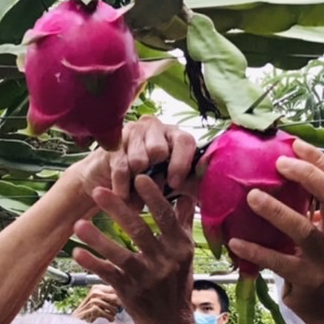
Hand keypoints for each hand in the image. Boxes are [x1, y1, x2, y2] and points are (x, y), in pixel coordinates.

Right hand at [68, 115, 199, 206]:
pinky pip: (121, 167)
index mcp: (175, 135)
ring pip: (139, 160)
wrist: (113, 184)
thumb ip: (190, 183)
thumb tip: (210, 186)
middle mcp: (155, 127)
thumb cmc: (149, 182)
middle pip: (159, 150)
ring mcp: (132, 131)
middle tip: (150, 187)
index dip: (180, 163)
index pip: (184, 141)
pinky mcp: (112, 143)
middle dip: (154, 174)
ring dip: (137, 183)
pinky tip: (123, 196)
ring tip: (136, 193)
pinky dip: (122, 187)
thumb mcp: (172, 184)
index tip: (174, 184)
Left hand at [72, 173, 194, 323]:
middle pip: (139, 231)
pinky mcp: (129, 291)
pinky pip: (107, 274)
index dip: (153, 197)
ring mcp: (146, 278)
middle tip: (97, 191)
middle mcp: (164, 262)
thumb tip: (187, 193)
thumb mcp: (185, 253)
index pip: (166, 217)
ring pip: (120, 255)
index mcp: (179, 247)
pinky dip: (92, 263)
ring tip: (78, 224)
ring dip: (98, 239)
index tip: (139, 177)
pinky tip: (76, 252)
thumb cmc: (176, 281)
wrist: (168, 322)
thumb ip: (183, 222)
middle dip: (118, 210)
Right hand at [72, 284, 119, 323]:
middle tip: (116, 311)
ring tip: (111, 316)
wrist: (77, 320)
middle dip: (117, 306)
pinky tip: (110, 320)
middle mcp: (95, 292)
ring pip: (113, 307)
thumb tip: (124, 298)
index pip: (114, 289)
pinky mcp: (93, 309)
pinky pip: (108, 314)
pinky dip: (110, 318)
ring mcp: (93, 300)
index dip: (120, 297)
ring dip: (114, 313)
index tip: (120, 303)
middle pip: (115, 298)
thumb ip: (109, 298)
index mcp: (97, 288)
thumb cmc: (89, 311)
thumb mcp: (98, 301)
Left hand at [226, 141, 323, 322]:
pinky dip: (255, 251)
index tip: (296, 144)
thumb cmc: (320, 256)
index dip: (320, 159)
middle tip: (279, 164)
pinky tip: (235, 241)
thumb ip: (312, 202)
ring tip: (252, 197)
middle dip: (307, 175)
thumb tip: (279, 164)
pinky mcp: (307, 280)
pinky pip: (278, 262)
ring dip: (276, 211)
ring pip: (304, 229)